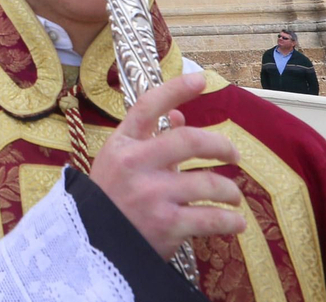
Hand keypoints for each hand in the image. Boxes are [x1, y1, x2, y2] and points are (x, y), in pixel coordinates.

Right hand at [88, 72, 245, 258]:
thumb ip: (148, 137)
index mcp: (121, 145)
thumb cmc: (108, 199)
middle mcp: (135, 164)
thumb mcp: (117, 161)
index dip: (176, 89)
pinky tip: (235, 222)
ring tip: (233, 197)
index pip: (148, 106)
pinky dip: (230, 221)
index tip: (201, 78)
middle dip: (221, 146)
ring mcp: (151, 195)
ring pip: (208, 183)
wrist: (90, 246)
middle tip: (234, 155)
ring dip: (229, 191)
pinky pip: (211, 219)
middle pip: (190, 141)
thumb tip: (180, 114)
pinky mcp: (166, 225)